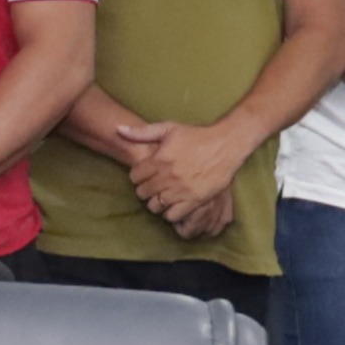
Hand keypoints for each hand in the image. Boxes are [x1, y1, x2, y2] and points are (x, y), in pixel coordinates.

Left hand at [118, 119, 252, 236]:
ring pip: (156, 206)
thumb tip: (118, 129)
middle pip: (143, 193)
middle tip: (152, 188)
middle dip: (145, 191)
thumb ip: (142, 132)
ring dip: (157, 203)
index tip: (144, 176)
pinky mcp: (195, 200)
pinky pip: (173, 215)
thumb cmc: (197, 136)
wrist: (225, 145)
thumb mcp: (169, 129)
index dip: (137, 177)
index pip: (135, 176)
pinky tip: (175, 204)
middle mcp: (169, 175)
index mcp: (160, 158)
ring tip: (162, 196)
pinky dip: (171, 212)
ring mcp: (182, 189)